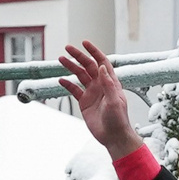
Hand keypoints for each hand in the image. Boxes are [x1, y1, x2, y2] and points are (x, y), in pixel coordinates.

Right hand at [57, 41, 142, 159]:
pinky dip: (67, 84)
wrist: (113, 136)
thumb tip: (102, 67)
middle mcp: (101, 85)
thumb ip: (108, 84)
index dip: (94, 52)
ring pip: (80, 76)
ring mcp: (92, 93)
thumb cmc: (118, 120)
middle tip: (67, 47)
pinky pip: (74, 90)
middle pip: (89, 66)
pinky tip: (60, 79)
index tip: (85, 43)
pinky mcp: (85, 102)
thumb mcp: (114, 101)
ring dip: (71, 67)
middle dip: (79, 56)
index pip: (102, 63)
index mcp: (111, 83)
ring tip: (61, 59)